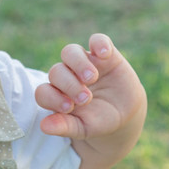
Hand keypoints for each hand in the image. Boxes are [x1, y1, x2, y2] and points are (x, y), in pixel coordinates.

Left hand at [35, 33, 146, 168]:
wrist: (125, 114)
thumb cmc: (98, 121)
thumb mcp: (83, 128)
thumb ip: (64, 126)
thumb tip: (43, 126)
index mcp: (56, 94)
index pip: (44, 92)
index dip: (52, 98)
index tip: (68, 108)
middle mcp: (66, 76)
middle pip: (56, 71)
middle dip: (69, 85)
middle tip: (85, 98)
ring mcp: (84, 63)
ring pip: (71, 52)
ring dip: (78, 64)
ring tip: (91, 77)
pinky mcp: (104, 54)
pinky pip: (97, 40)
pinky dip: (99, 44)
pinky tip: (104, 54)